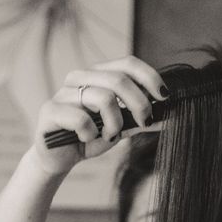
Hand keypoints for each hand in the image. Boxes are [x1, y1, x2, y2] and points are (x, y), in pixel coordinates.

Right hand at [30, 55, 168, 174]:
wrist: (59, 158)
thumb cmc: (90, 137)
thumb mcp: (121, 128)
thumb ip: (141, 120)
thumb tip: (171, 115)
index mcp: (97, 75)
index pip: (128, 63)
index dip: (149, 77)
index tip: (164, 97)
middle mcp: (78, 77)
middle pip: (119, 80)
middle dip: (139, 104)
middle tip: (144, 123)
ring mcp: (63, 93)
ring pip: (103, 98)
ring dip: (114, 124)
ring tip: (109, 135)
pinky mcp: (50, 111)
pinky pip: (81, 119)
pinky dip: (91, 134)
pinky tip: (86, 139)